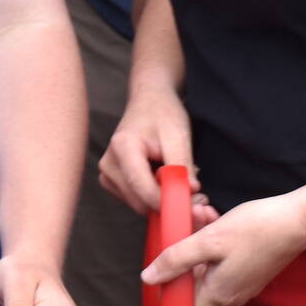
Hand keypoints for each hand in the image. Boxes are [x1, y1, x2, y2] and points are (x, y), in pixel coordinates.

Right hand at [98, 84, 217, 222]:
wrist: (149, 100)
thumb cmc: (163, 113)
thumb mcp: (178, 135)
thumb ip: (182, 165)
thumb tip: (190, 193)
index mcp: (122, 148)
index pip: (144, 190)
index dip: (169, 202)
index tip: (195, 206)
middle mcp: (109, 164)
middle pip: (141, 202)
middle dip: (169, 204)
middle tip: (197, 197)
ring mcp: (107, 174)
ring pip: (140, 205)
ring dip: (163, 201)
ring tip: (182, 181)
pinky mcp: (112, 181)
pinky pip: (137, 201)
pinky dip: (155, 197)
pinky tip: (166, 180)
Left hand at [140, 193, 305, 305]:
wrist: (299, 220)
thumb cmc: (256, 229)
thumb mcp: (209, 240)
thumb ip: (176, 259)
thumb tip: (148, 278)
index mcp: (218, 295)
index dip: (169, 290)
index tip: (163, 264)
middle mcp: (231, 296)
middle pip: (194, 280)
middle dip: (186, 251)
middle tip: (189, 220)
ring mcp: (243, 283)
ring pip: (208, 265)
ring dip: (200, 240)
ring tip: (205, 211)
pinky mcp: (252, 269)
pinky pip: (224, 259)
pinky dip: (216, 240)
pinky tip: (217, 217)